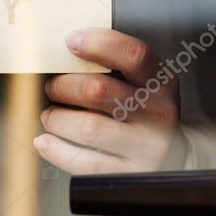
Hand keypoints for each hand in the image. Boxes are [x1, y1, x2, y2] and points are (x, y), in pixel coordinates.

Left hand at [35, 28, 186, 173]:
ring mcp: (147, 148)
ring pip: (87, 128)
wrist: (169, 155)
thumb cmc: (141, 108)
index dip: (99, 43)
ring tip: (50, 114)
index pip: (135, 55)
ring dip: (57, 118)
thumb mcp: (141, 80)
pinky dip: (56, 149)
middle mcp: (159, 115)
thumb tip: (67, 42)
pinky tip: (45, 140)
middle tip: (51, 87)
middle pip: (98, 90)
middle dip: (63, 86)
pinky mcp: (129, 174)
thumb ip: (114, 61)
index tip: (71, 41)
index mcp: (161, 83)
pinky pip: (84, 163)